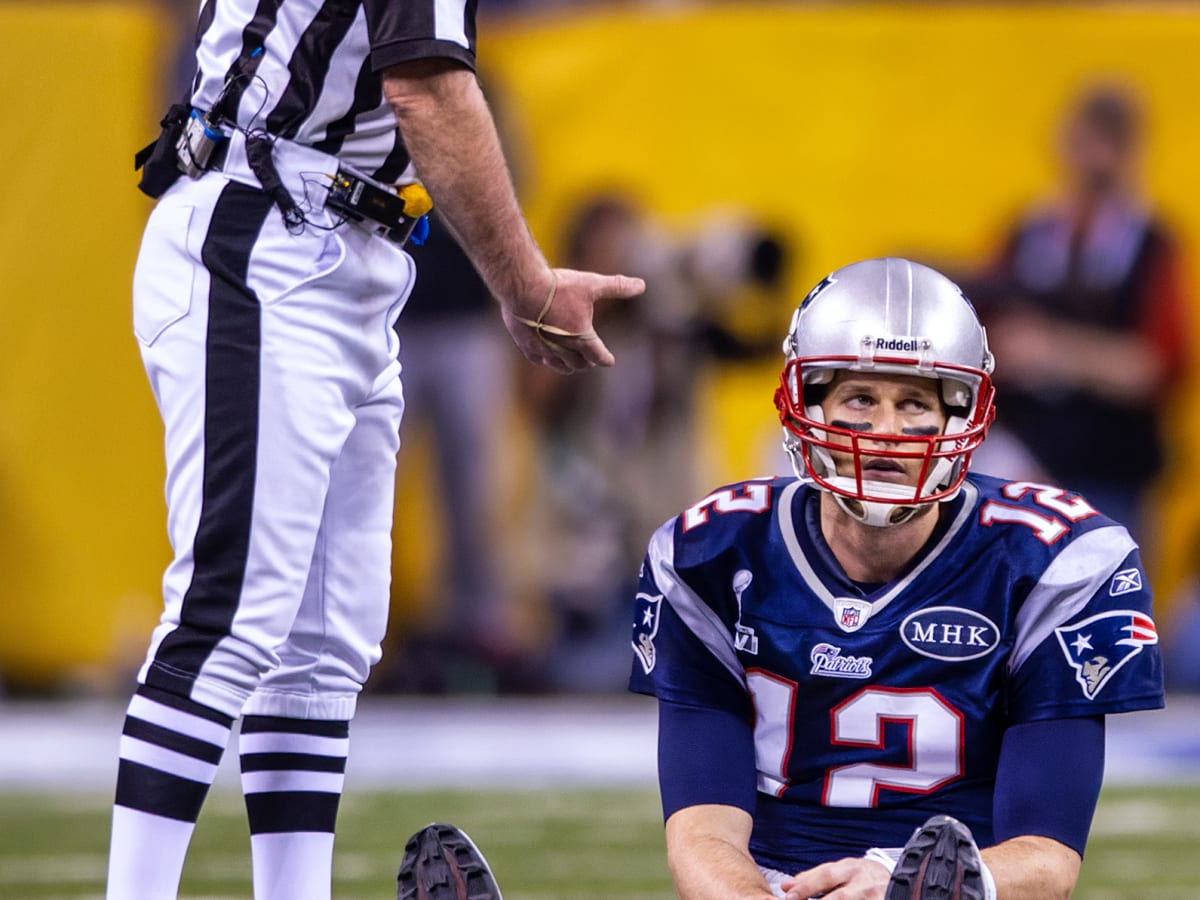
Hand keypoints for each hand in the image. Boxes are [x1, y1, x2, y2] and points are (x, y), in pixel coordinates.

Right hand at [500, 267, 644, 373]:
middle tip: (589, 359)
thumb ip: (617, 287)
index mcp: (582, 337)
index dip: (605, 358)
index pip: (598, 355)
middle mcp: (564, 348)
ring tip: (570, 363)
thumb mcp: (591, 284)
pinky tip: (546, 357)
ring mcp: (543, 349)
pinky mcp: (526, 345)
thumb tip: (642, 285)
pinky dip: (546, 360)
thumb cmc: (558, 287)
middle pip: (579, 364)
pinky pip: (539, 360)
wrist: (522, 287)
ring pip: (559, 366)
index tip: (609, 361)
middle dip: (586, 362)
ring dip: (567, 366)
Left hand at [781, 856, 890, 899]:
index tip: (788, 895)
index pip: (826, 875)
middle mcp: (865, 882)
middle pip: (841, 896)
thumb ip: (813, 878)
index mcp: (851, 868)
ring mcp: (877, 897)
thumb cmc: (861, 879)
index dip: (806, 886)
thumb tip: (784, 887)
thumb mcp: (841, 872)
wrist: (906, 881)